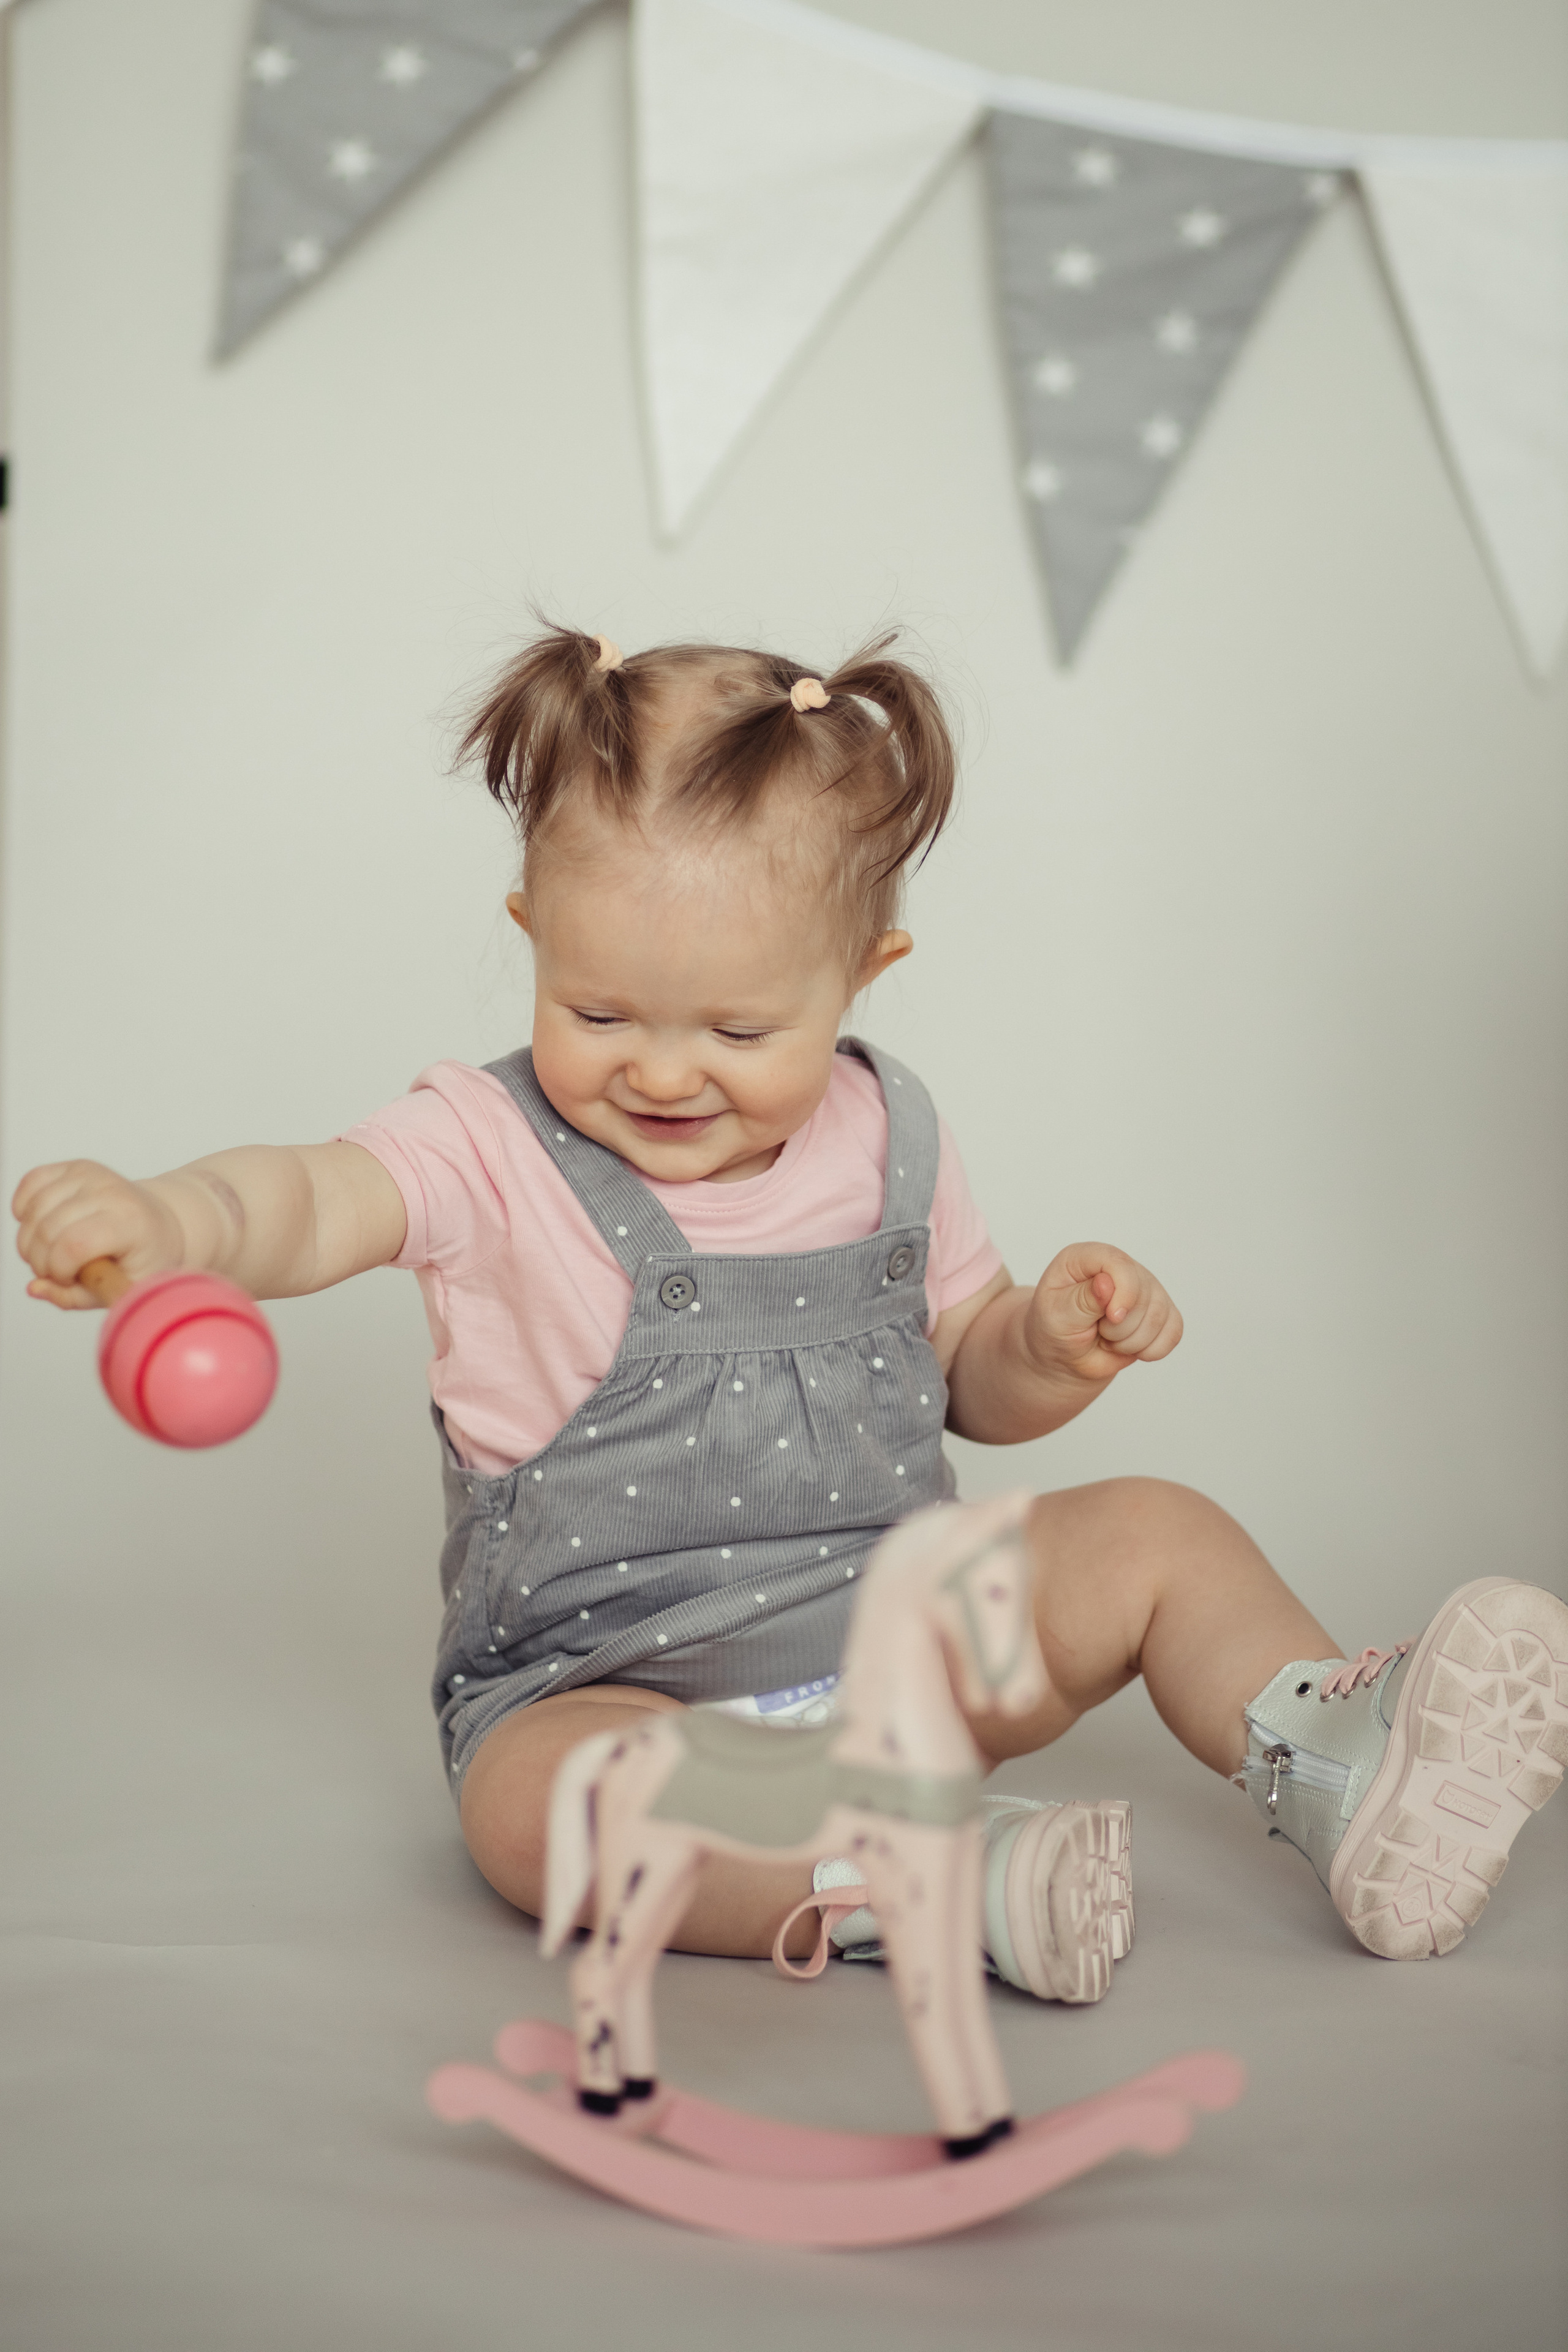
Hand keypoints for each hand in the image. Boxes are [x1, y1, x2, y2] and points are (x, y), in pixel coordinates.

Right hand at [11, 1160, 185, 1307]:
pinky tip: (41, 1226)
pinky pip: (30, 1183)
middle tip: (60, 1272)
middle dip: (42, 1262)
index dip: (59, 1271)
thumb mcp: (121, 1290)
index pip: (74, 1245)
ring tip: (53, 1253)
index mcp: (130, 1222)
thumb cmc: (145, 1258)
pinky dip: (25, 1209)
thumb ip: (76, 1298)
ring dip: (31, 1241)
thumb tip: (35, 1288)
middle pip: (47, 1231)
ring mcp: (91, 1174)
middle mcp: (110, 1191)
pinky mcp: (74, 1166)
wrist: (163, 1223)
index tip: (70, 1280)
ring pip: (33, 1210)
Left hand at [1022, 1243, 1182, 1388]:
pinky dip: (1152, 1350)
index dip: (1124, 1292)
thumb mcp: (1055, 1316)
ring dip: (1132, 1342)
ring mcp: (1145, 1288)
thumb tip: (1106, 1283)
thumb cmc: (1055, 1329)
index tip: (1112, 1318)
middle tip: (1096, 1331)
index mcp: (1087, 1258)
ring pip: (1160, 1316)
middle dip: (1120, 1327)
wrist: (1065, 1354)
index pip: (1119, 1263)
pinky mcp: (1161, 1311)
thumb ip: (1080, 1300)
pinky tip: (1130, 1347)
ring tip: (1108, 1339)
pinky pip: (1173, 1331)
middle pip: (1143, 1294)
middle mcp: (1120, 1267)